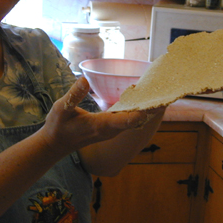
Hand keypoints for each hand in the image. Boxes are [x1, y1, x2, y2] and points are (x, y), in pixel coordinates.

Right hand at [41, 77, 157, 154]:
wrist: (56, 144)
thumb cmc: (58, 126)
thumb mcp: (61, 108)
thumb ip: (74, 95)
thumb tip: (86, 78)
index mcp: (101, 125)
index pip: (127, 120)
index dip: (143, 112)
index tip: (157, 101)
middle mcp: (111, 130)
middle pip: (137, 119)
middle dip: (151, 106)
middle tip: (166, 88)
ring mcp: (113, 130)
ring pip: (135, 119)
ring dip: (147, 107)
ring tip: (160, 88)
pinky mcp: (112, 128)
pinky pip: (130, 118)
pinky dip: (138, 108)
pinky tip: (143, 95)